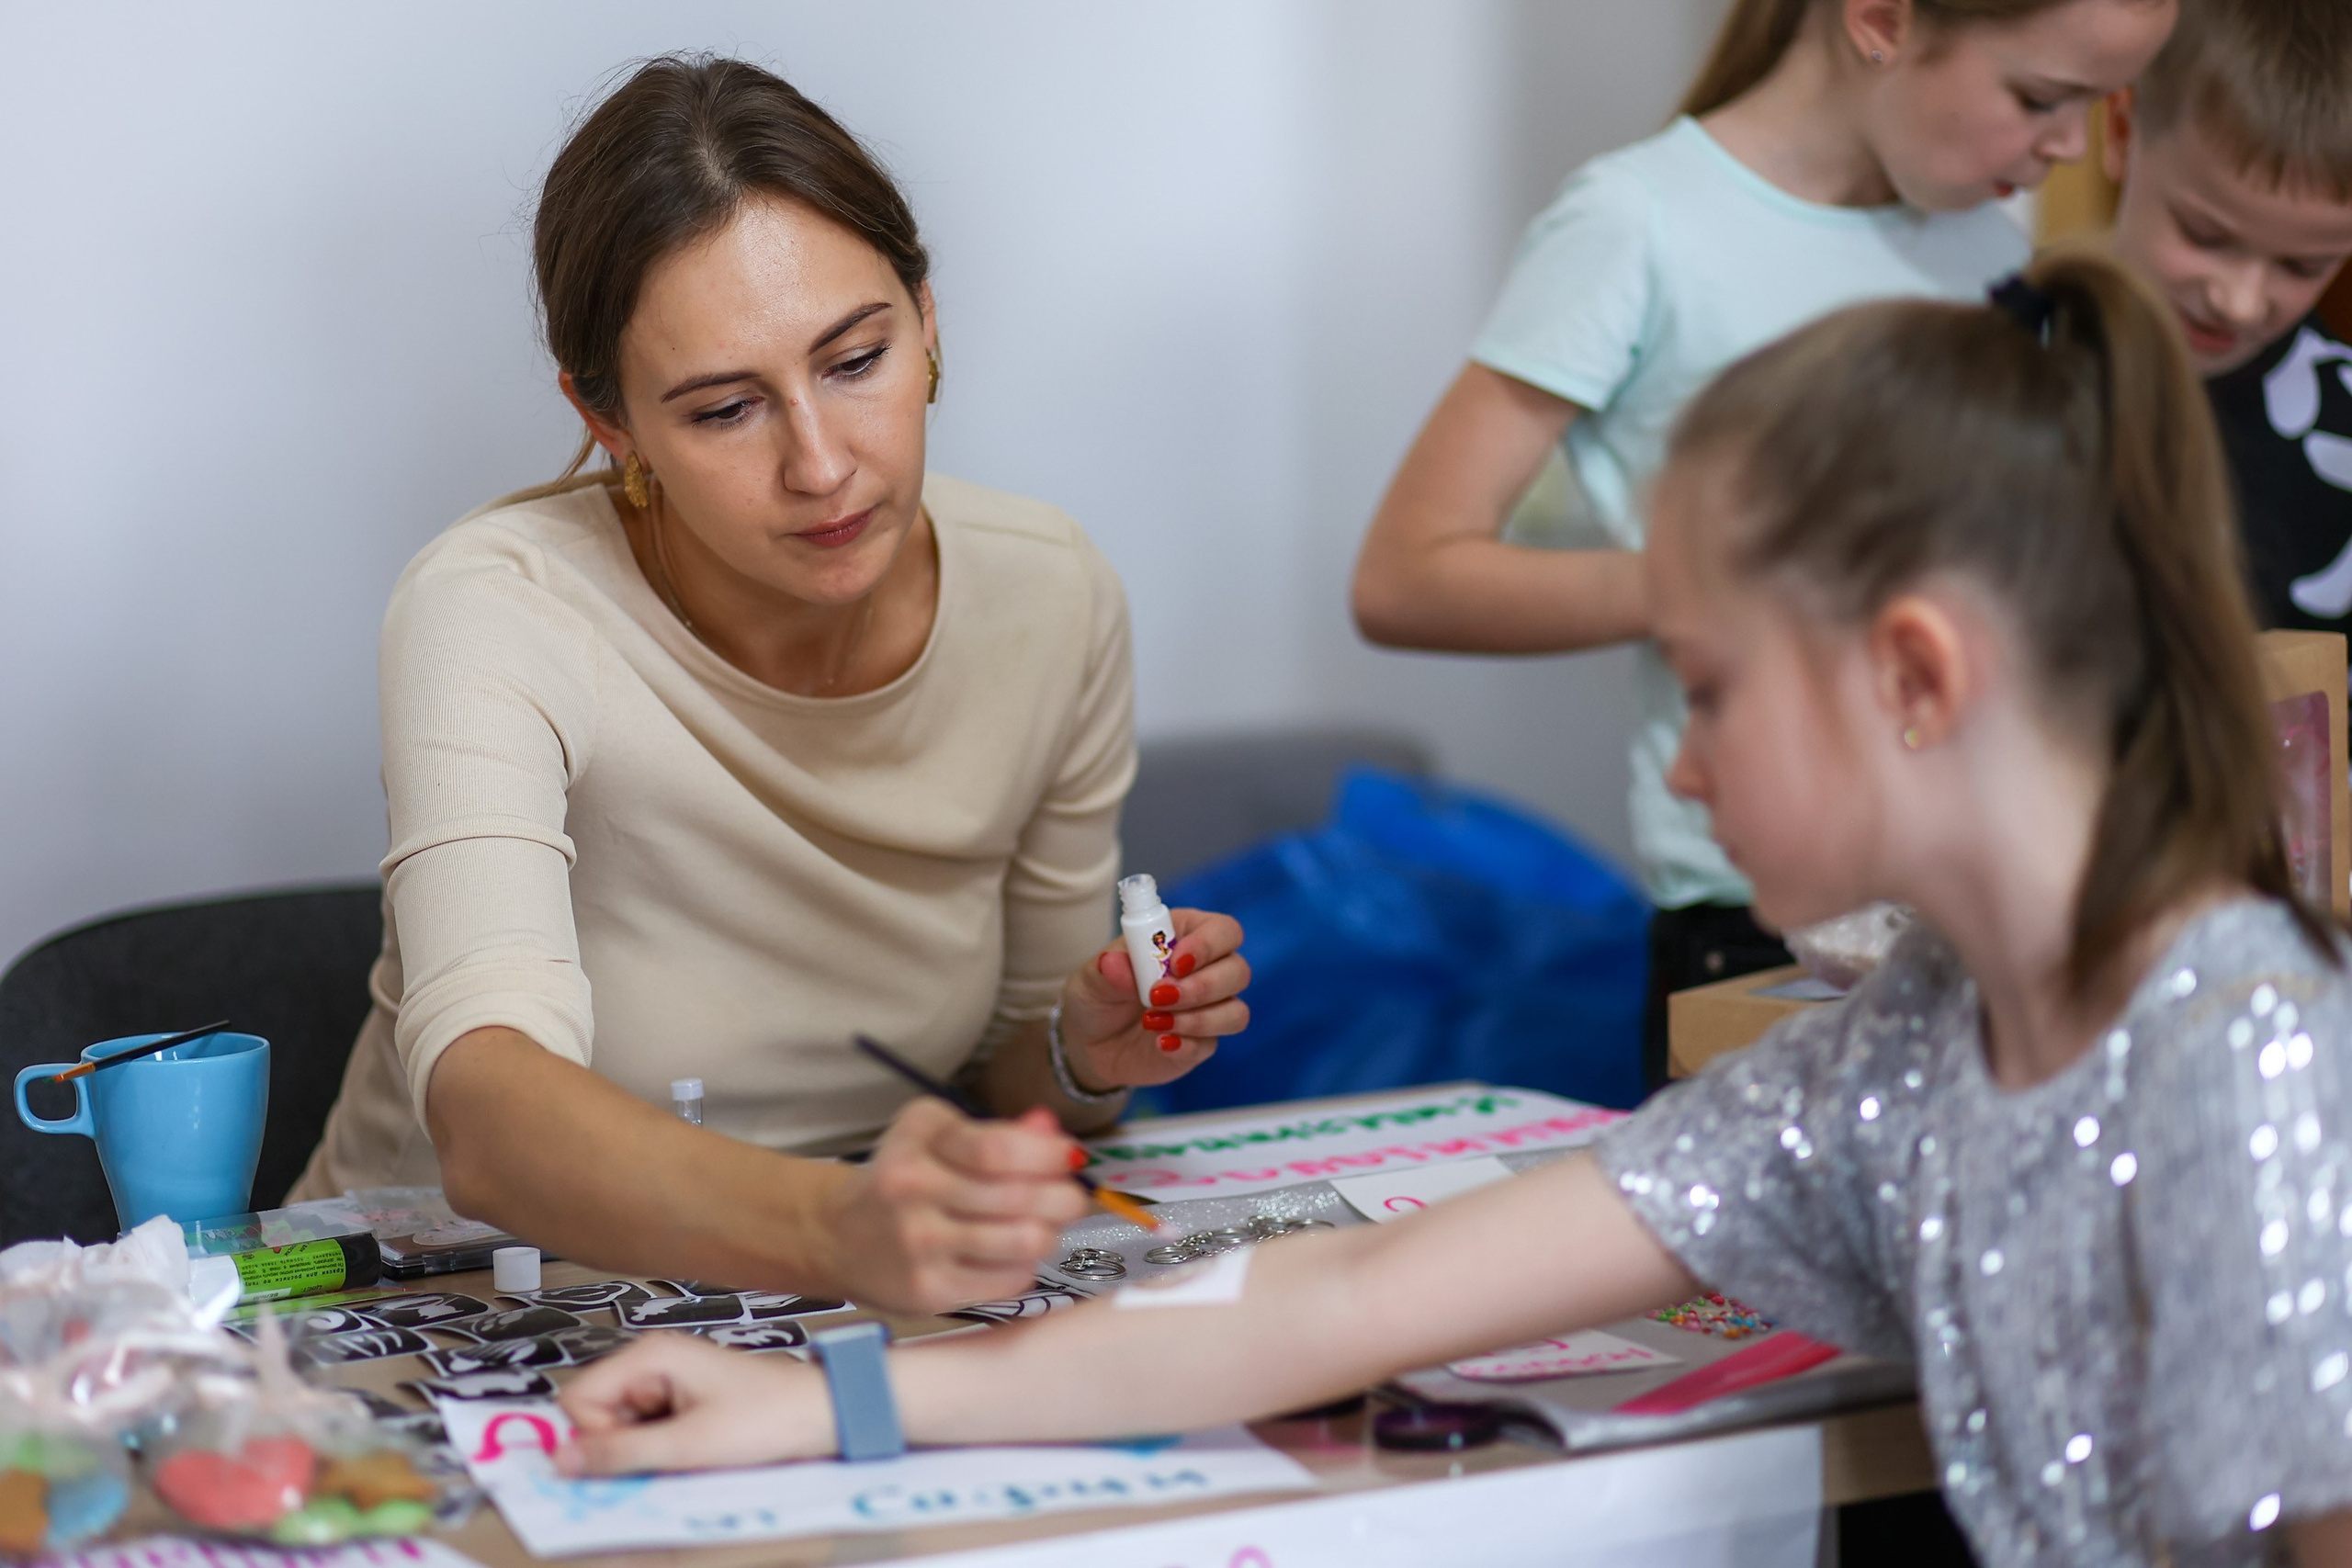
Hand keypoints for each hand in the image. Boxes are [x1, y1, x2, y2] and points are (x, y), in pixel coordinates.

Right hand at [559, 1331, 827, 1474]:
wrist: (824, 1415)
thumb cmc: (769, 1417)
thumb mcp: (688, 1446)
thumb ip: (621, 1454)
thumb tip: (562, 1459)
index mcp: (650, 1355)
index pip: (577, 1398)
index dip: (596, 1436)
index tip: (633, 1455)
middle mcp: (654, 1361)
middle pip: (596, 1413)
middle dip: (622, 1445)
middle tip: (668, 1455)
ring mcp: (668, 1380)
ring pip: (621, 1428)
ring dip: (645, 1451)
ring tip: (689, 1451)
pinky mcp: (682, 1400)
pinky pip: (648, 1431)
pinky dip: (662, 1449)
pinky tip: (695, 1450)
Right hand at [816, 1097, 1087, 1314]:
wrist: (835, 1236)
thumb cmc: (900, 1178)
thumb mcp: (936, 1135)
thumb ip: (997, 1131)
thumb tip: (1051, 1131)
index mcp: (918, 1140)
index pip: (998, 1150)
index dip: (1047, 1154)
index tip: (1068, 1156)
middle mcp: (913, 1190)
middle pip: (1017, 1198)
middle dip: (1063, 1197)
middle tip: (1070, 1197)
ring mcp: (919, 1245)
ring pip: (1022, 1241)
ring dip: (1050, 1232)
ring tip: (1045, 1224)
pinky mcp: (929, 1290)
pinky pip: (1009, 1278)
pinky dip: (1025, 1263)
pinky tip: (1012, 1252)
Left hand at [1059, 908, 1248, 1089]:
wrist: (1090, 1043)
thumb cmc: (1097, 995)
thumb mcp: (1091, 977)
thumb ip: (1107, 969)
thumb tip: (1115, 963)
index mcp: (1185, 936)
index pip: (1223, 931)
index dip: (1208, 945)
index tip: (1175, 964)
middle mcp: (1206, 970)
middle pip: (1238, 971)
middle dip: (1202, 987)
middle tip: (1158, 997)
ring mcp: (1209, 1009)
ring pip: (1236, 1012)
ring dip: (1198, 1019)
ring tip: (1152, 1022)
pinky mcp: (1202, 1042)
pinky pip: (1212, 1044)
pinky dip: (1186, 1045)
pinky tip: (1160, 1043)